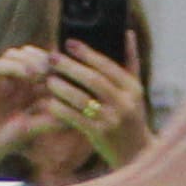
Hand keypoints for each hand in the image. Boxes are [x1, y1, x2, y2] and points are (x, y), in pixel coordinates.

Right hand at [0, 47, 55, 178]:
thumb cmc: (6, 141)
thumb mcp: (35, 127)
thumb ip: (53, 119)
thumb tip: (77, 113)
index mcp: (26, 87)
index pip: (43, 64)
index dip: (56, 65)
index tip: (68, 73)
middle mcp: (13, 80)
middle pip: (30, 53)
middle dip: (44, 58)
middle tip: (55, 69)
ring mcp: (0, 80)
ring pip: (15, 53)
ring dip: (30, 59)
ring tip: (42, 73)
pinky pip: (1, 65)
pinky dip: (16, 66)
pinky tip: (29, 76)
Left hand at [39, 39, 155, 171]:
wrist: (137, 153)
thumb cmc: (132, 117)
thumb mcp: (136, 90)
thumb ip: (131, 62)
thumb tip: (127, 32)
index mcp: (133, 88)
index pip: (108, 66)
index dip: (87, 53)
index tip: (69, 43)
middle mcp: (125, 103)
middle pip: (93, 80)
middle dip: (70, 67)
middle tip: (52, 58)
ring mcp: (112, 120)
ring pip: (82, 99)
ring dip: (63, 88)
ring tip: (48, 80)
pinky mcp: (100, 134)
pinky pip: (76, 119)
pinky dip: (62, 110)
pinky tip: (50, 103)